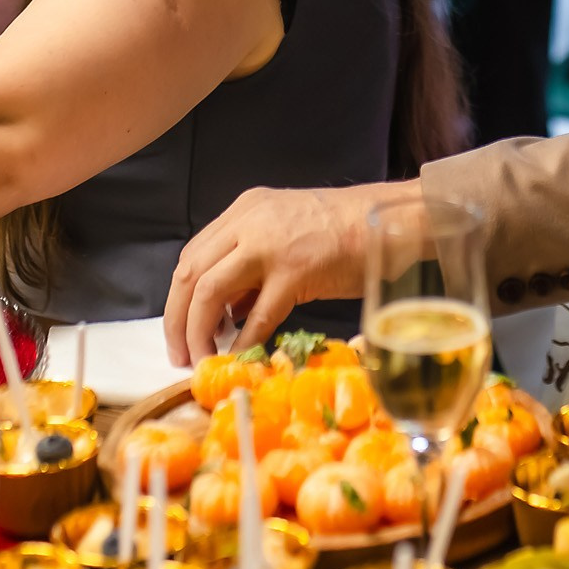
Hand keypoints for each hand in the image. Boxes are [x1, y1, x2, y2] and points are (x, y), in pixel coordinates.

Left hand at [164, 181, 408, 366]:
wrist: (390, 220)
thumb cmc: (344, 232)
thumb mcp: (284, 233)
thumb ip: (250, 264)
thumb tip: (225, 310)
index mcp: (244, 210)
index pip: (192, 255)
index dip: (179, 297)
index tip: (180, 328)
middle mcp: (249, 222)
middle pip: (190, 273)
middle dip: (178, 319)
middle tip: (181, 353)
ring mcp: (270, 245)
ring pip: (210, 292)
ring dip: (199, 331)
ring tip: (203, 358)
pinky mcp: (296, 271)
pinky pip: (256, 315)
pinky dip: (242, 340)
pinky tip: (239, 355)